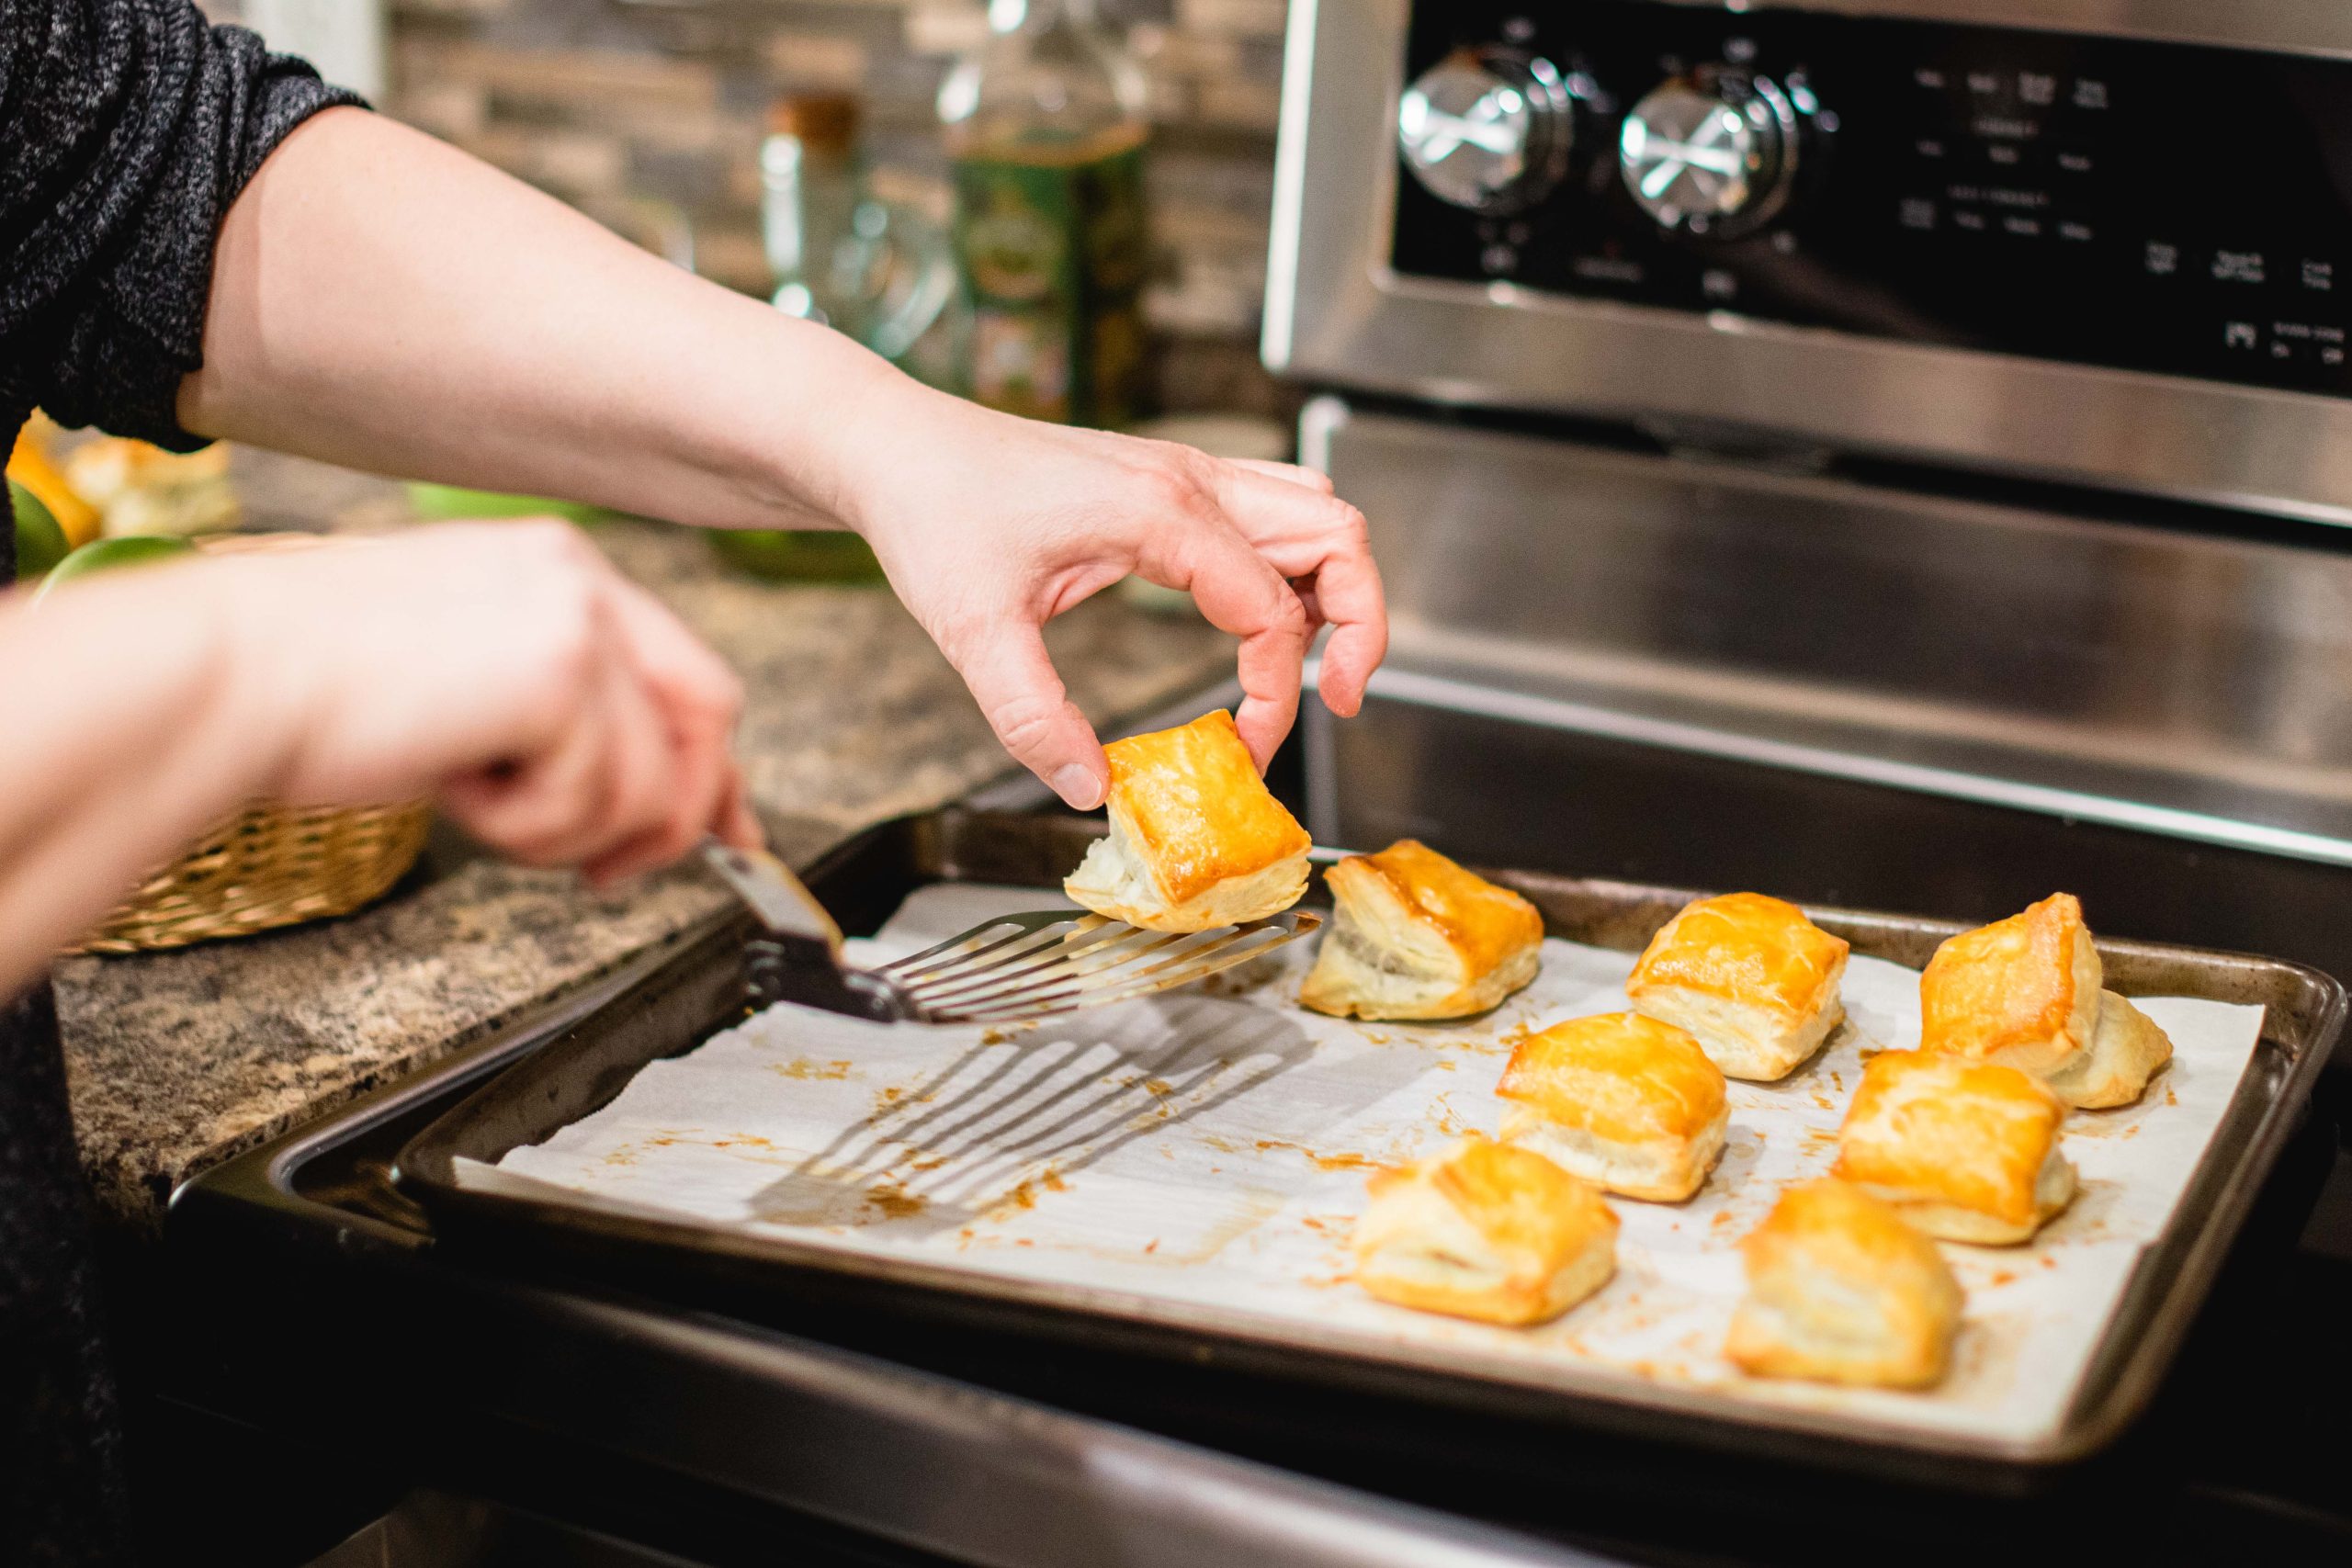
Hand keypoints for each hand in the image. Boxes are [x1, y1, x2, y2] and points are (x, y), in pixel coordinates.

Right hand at [213, 522, 760, 880]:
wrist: (226, 678)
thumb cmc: (313, 690)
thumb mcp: (471, 692)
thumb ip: (570, 723)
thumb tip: (651, 797)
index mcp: (559, 571)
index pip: (690, 676)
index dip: (714, 770)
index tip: (728, 833)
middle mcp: (580, 579)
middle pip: (707, 720)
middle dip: (673, 817)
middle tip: (605, 872)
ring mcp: (576, 619)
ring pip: (651, 783)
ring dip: (565, 833)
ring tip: (477, 806)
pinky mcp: (558, 673)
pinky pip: (597, 801)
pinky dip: (526, 828)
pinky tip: (458, 789)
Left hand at [835, 387, 1386, 808]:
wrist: (894, 447)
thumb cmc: (932, 512)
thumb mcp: (974, 631)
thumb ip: (1033, 717)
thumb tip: (1087, 789)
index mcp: (1160, 512)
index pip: (1271, 612)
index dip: (1275, 694)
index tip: (1243, 751)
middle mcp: (1190, 481)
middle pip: (1337, 536)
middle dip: (1361, 625)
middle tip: (1340, 700)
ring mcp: (1186, 472)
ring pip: (1318, 511)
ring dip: (1336, 587)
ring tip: (1316, 666)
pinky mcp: (1170, 480)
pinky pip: (1273, 509)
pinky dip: (1294, 566)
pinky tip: (1260, 624)